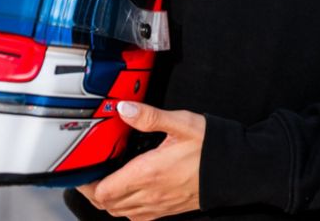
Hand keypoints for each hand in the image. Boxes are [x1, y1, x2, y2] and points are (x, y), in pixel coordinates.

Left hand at [76, 101, 204, 219]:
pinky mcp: (169, 210)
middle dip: (94, 192)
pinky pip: (138, 217)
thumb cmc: (211, 147)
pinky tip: (130, 192)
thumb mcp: (181, 123)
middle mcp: (150, 195)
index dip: (86, 184)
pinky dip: (126, 208)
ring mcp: (159, 206)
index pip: (103, 191)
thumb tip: (124, 108)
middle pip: (108, 205)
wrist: (237, 170)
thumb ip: (149, 117)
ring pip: (121, 213)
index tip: (82, 170)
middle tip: (91, 173)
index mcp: (147, 174)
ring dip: (109, 200)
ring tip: (107, 181)